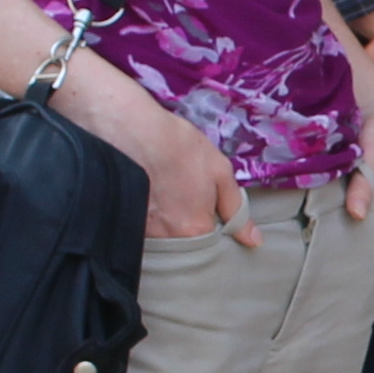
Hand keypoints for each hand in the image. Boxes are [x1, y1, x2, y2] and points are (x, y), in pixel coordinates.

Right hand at [60, 61, 247, 248]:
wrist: (127, 127)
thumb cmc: (177, 145)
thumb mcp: (218, 170)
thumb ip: (236, 208)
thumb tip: (254, 241)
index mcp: (195, 230)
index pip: (209, 244)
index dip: (209, 226)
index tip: (205, 208)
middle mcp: (167, 240)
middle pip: (182, 244)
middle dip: (184, 227)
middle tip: (179, 196)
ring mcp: (140, 233)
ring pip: (159, 237)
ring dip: (162, 221)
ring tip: (160, 192)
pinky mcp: (119, 221)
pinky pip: (137, 227)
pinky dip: (142, 215)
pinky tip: (144, 193)